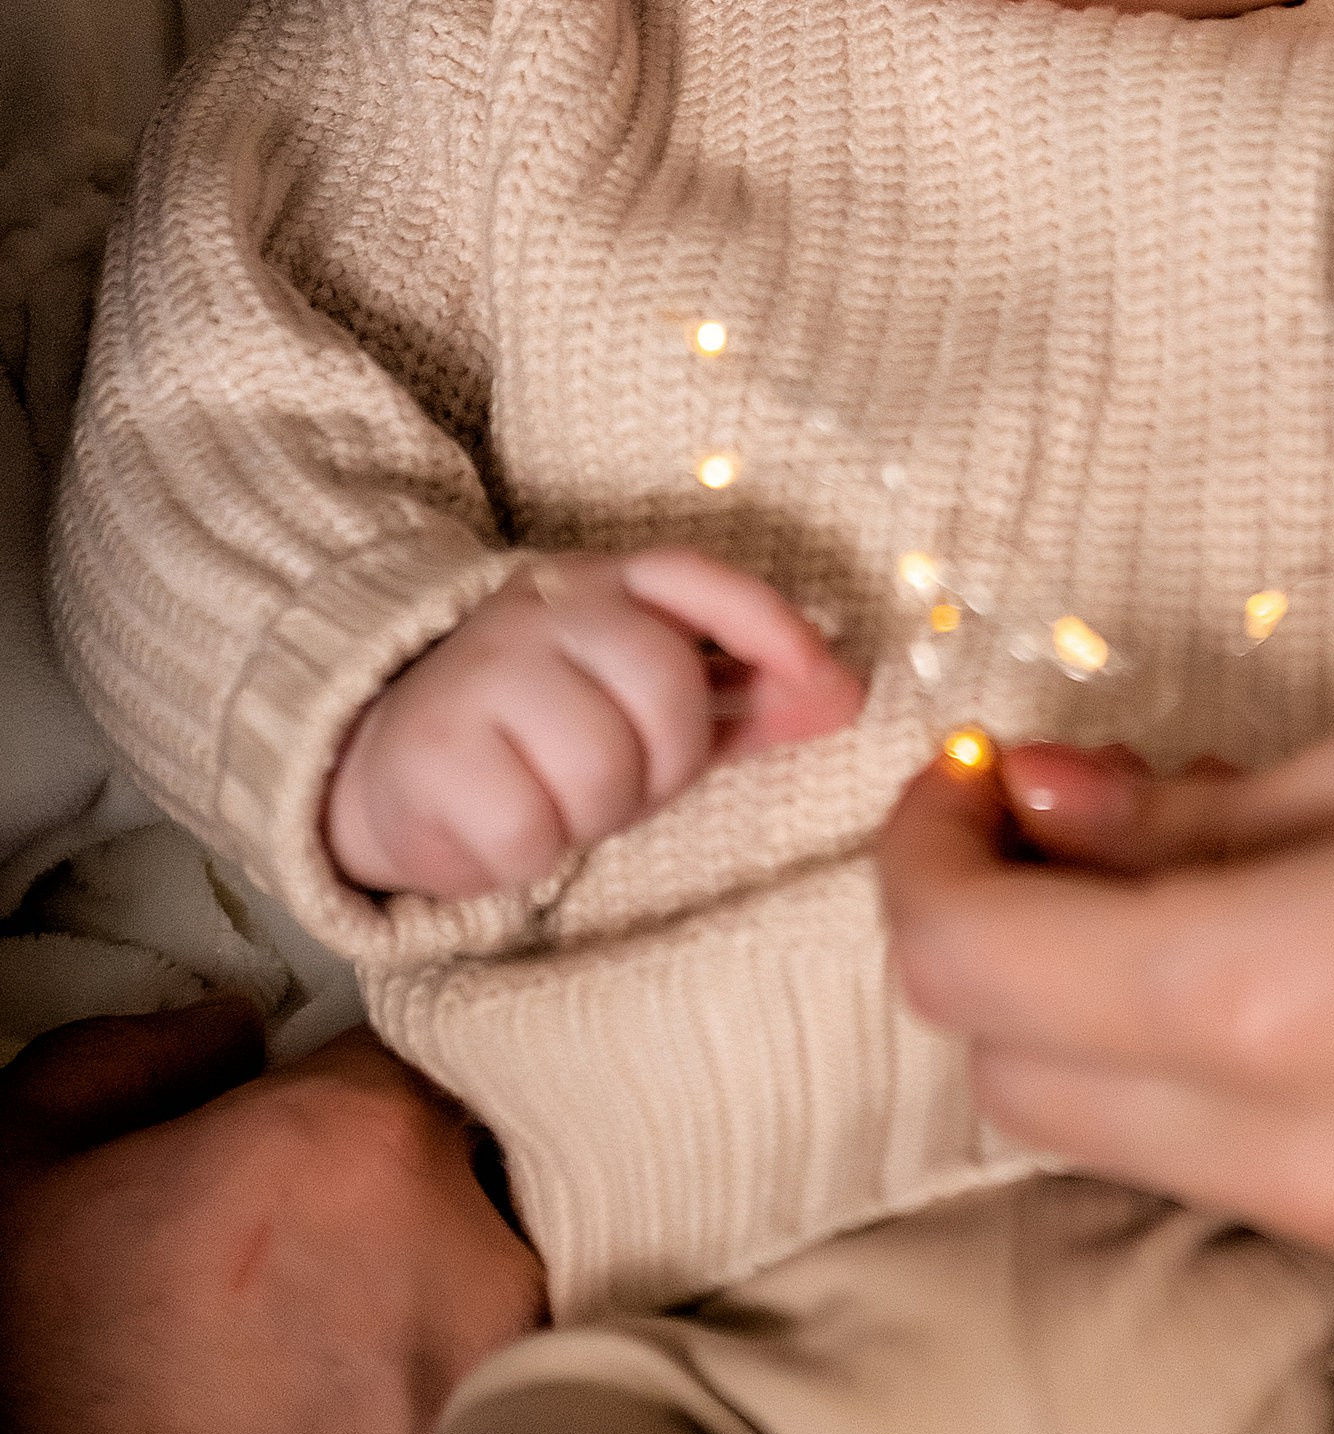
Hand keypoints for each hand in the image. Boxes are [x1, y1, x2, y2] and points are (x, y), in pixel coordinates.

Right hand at [0, 1005, 542, 1433]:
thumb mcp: (29, 1165)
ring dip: (443, 1286)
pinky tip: (362, 1405)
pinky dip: (452, 1376)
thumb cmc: (39, 1392)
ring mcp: (497, 1371)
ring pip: (507, 1272)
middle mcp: (462, 1249)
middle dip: (417, 1188)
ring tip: (339, 1338)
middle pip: (482, 1163)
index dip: (361, 1090)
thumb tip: (231, 1033)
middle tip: (325, 1246)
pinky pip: (514, 1371)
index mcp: (360, 1143)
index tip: (324, 1130)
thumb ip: (138, 1056)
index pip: (421, 1053)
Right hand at [328, 547, 863, 896]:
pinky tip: (502, 826)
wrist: (385, 758)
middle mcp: (542, 611)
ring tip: (555, 800)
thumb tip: (850, 695)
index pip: (696, 580)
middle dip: (666, 762)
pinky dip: (528, 853)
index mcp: (600, 584)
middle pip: (664, 688)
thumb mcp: (641, 701)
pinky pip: (530, 831)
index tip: (837, 691)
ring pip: (601, 769)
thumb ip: (745, 697)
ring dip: (593, 815)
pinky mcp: (430, 750)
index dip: (774, 628)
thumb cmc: (541, 732)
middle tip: (621, 780)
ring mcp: (481, 672)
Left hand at [880, 662, 1333, 1284]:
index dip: (929, 859)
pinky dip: (1202, 1067)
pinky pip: (1252, 1176)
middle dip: (990, 939)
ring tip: (1167, 854)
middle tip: (1045, 804)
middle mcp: (1309, 1153)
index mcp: (1284, 999)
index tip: (965, 771)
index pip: (980, 973)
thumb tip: (1052, 802)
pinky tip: (1280, 942)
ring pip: (1126, 1142)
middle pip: (1020, 1082)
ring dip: (1090, 1009)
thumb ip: (1218, 799)